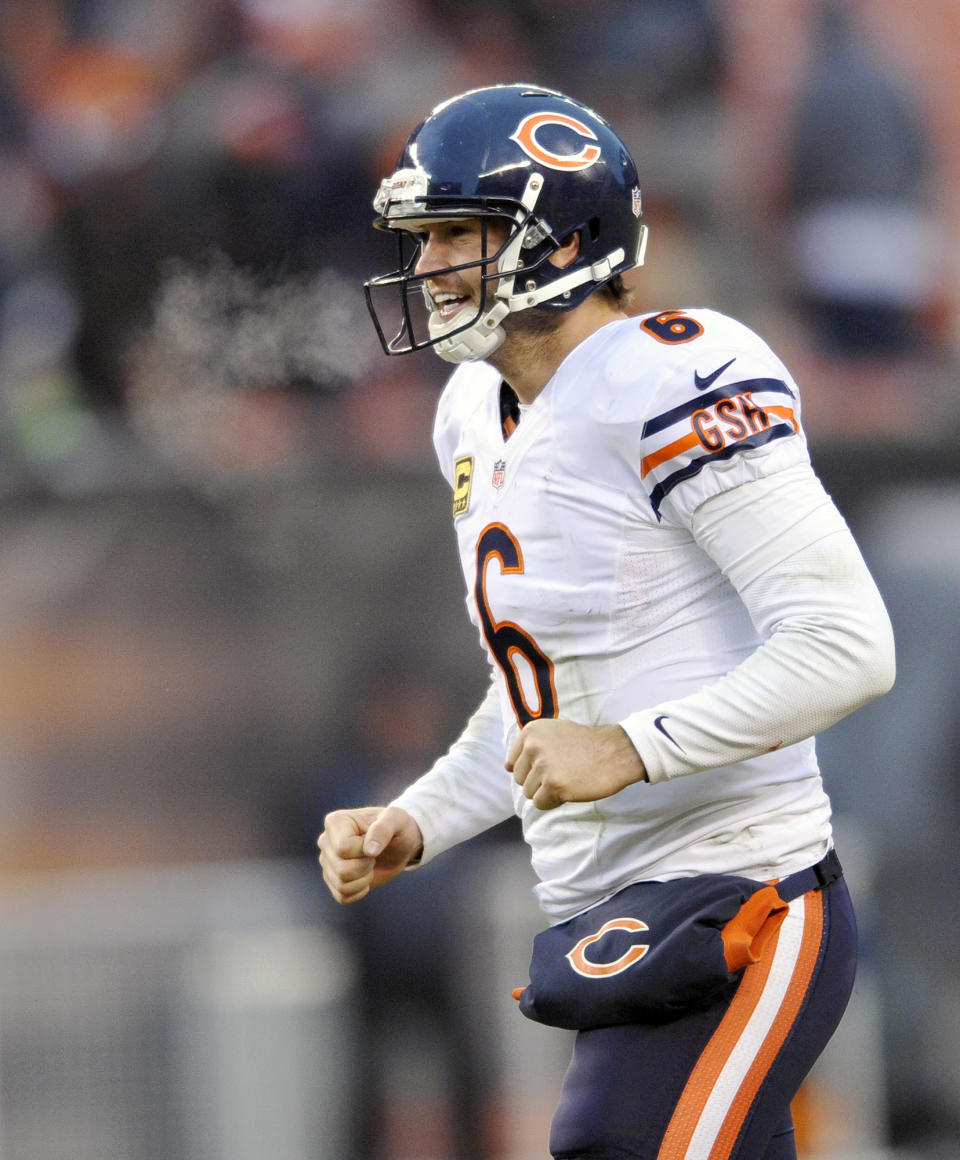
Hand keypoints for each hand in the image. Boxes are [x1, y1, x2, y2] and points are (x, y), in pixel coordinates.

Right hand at [317, 805, 423, 903]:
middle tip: (375, 856)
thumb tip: (370, 851)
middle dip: (366, 867)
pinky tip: (367, 877)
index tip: (375, 842)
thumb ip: (383, 829)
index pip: (343, 848)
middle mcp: (325, 841)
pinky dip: (360, 891)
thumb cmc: (397, 827)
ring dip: (364, 880)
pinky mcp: (333, 879)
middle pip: (341, 869)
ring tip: (371, 865)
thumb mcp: (397, 820)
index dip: (364, 851)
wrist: (399, 845)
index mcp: (335, 822)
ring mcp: (327, 862)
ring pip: (341, 885)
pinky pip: (343, 896)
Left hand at [506, 719, 645, 810]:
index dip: (531, 768)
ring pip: (529, 793)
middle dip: (538, 781)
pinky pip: (541, 804)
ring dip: (547, 792)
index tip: (550, 765)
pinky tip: (569, 790)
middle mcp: (533, 747)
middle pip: (519, 779)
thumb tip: (506, 767)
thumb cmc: (586, 744)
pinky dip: (553, 802)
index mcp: (531, 731)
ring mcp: (543, 766)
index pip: (512, 762)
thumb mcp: (554, 732)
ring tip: (567, 779)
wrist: (614, 752)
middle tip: (562, 772)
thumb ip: (530, 746)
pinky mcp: (553, 785)